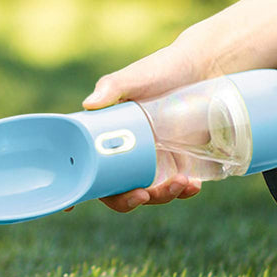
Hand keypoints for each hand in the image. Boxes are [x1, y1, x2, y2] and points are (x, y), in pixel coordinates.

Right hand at [83, 40, 210, 211]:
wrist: (206, 68)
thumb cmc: (162, 69)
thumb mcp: (134, 77)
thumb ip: (111, 87)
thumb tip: (90, 104)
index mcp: (104, 136)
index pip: (84, 166)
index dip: (76, 189)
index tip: (70, 207)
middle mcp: (124, 154)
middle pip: (114, 190)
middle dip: (126, 201)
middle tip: (142, 194)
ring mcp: (152, 161)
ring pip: (147, 194)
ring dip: (160, 197)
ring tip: (181, 182)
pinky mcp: (178, 163)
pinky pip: (175, 188)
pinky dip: (183, 192)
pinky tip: (191, 185)